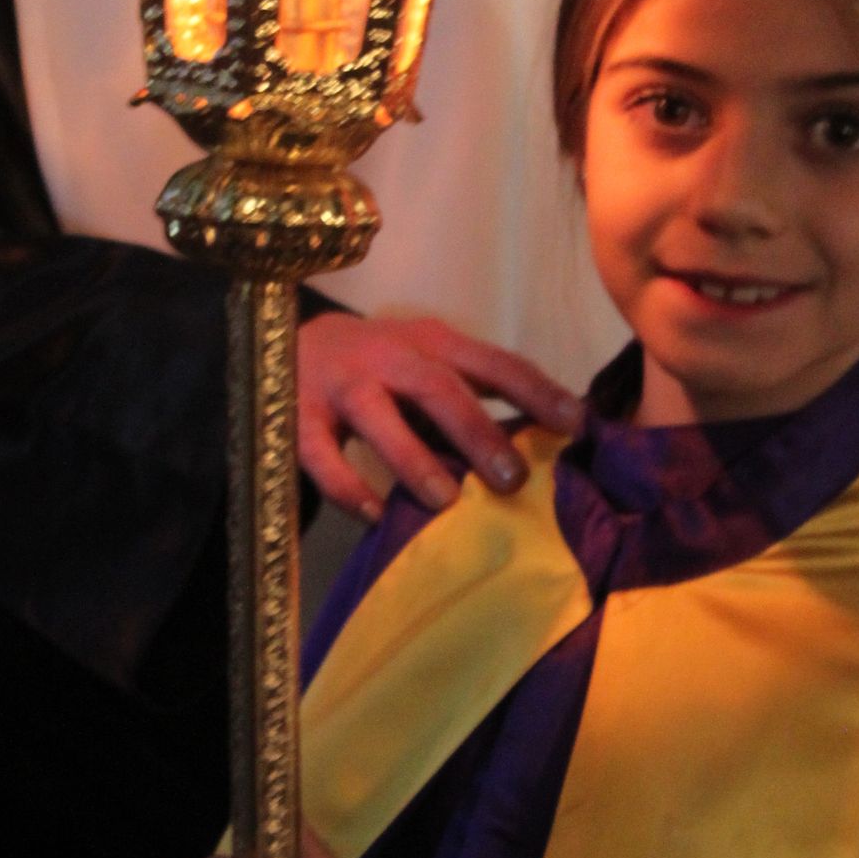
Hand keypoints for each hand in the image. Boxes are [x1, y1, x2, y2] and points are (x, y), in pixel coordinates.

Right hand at [296, 313, 581, 520]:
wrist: (282, 345)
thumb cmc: (378, 370)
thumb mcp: (426, 369)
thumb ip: (472, 401)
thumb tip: (543, 447)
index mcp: (432, 342)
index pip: (492, 363)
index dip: (535, 391)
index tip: (576, 424)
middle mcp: (387, 355)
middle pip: (437, 387)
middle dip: (478, 431)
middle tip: (513, 477)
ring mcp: (340, 384)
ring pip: (376, 416)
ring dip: (413, 458)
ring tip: (445, 501)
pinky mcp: (297, 417)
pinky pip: (321, 454)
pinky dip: (347, 486)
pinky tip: (373, 515)